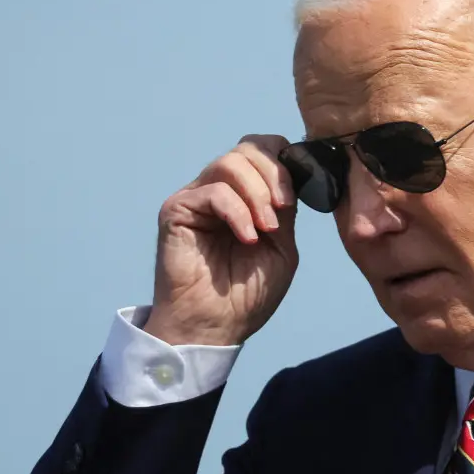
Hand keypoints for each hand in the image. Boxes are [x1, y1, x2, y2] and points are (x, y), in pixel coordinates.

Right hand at [142, 134, 298, 346]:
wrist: (217, 325)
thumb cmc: (248, 294)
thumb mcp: (282, 246)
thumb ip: (286, 208)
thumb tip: (293, 173)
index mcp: (247, 195)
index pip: (264, 149)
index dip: (284, 161)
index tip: (294, 196)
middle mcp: (221, 189)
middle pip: (248, 148)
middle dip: (274, 175)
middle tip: (282, 211)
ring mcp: (198, 197)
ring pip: (230, 163)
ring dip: (257, 194)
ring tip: (266, 229)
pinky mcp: (178, 209)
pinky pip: (213, 191)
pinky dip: (237, 212)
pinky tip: (247, 238)